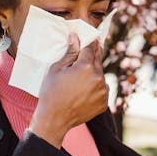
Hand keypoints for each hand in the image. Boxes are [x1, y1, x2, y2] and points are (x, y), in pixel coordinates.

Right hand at [28, 33, 108, 147]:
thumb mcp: (57, 69)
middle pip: (98, 60)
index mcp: (86, 66)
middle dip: (93, 54)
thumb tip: (75, 37)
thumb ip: (70, 52)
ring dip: (94, 72)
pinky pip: (102, 89)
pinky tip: (84, 90)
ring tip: (81, 77)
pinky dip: (96, 87)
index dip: (89, 41)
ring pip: (100, 75)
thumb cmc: (51, 92)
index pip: (90, 48)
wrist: (54, 119)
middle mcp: (99, 77)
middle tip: (91, 49)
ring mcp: (103, 91)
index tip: (91, 36)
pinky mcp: (104, 102)